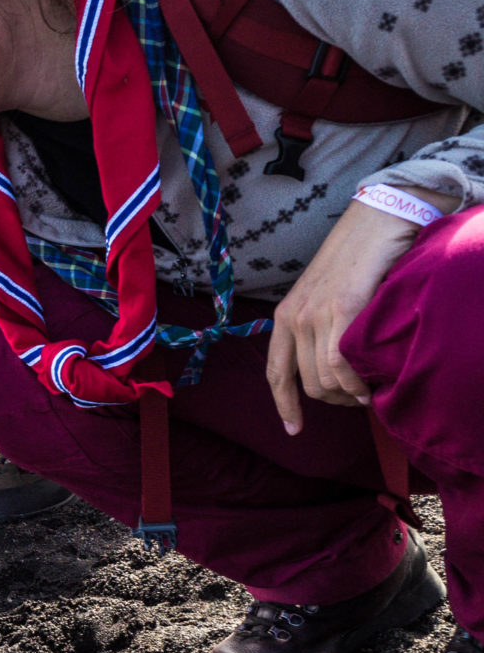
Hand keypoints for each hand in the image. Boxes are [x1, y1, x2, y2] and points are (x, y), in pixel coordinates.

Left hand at [267, 198, 440, 433]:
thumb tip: (330, 368)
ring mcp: (316, 313)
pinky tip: (370, 386)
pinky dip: (356, 383)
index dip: (284, 405)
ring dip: (347, 395)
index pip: (276, 373)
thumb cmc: (356, 261)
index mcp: (284, 316)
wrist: (375, 222)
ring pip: (323, 379)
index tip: (294, 430)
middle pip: (306, 383)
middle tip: (356, 400)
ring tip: (367, 394)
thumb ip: (320, 328)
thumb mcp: (325, 297)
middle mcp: (293, 317)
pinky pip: (341, 363)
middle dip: (331, 402)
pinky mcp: (342, 308)